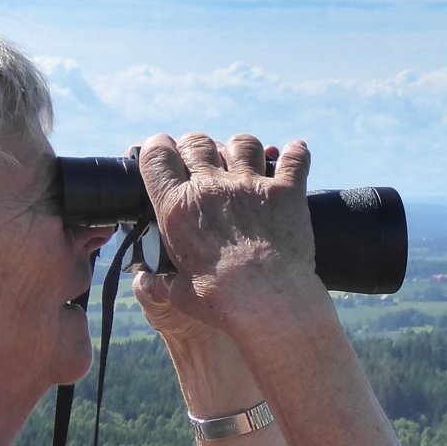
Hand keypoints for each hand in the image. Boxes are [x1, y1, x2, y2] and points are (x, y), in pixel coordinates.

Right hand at [134, 132, 327, 333]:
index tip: (165, 151)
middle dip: (198, 146)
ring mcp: (250, 186)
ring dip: (241, 148)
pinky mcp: (286, 192)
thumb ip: (163, 282)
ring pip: (242, 143)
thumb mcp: (179, 294)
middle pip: (198, 142)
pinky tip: (296, 151)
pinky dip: (296, 153)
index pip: (157, 156)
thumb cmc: (221, 302)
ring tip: (244, 159)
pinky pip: (294, 158)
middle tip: (203, 158)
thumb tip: (150, 282)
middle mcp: (211, 188)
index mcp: (178, 208)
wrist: (270, 303)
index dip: (158, 147)